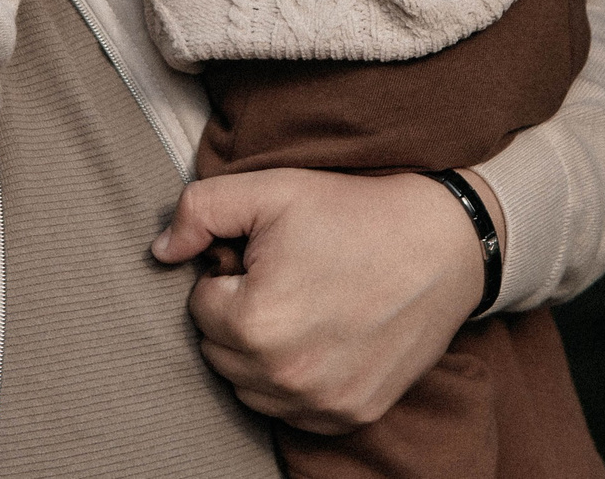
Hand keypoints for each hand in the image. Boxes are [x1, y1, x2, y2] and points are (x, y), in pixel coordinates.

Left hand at [151, 167, 503, 434]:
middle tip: (286, 275)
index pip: (201, 307)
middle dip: (239, 313)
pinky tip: (324, 336)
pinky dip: (295, 379)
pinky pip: (292, 410)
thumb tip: (161, 251)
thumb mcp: (273, 189)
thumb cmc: (356, 212)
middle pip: (220, 351)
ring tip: (305, 303)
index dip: (228, 273)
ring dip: (262, 351)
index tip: (267, 255)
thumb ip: (201, 211)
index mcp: (257, 321)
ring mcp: (321, 402)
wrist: (444, 243)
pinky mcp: (351, 414)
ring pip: (250, 386)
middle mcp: (285, 375)